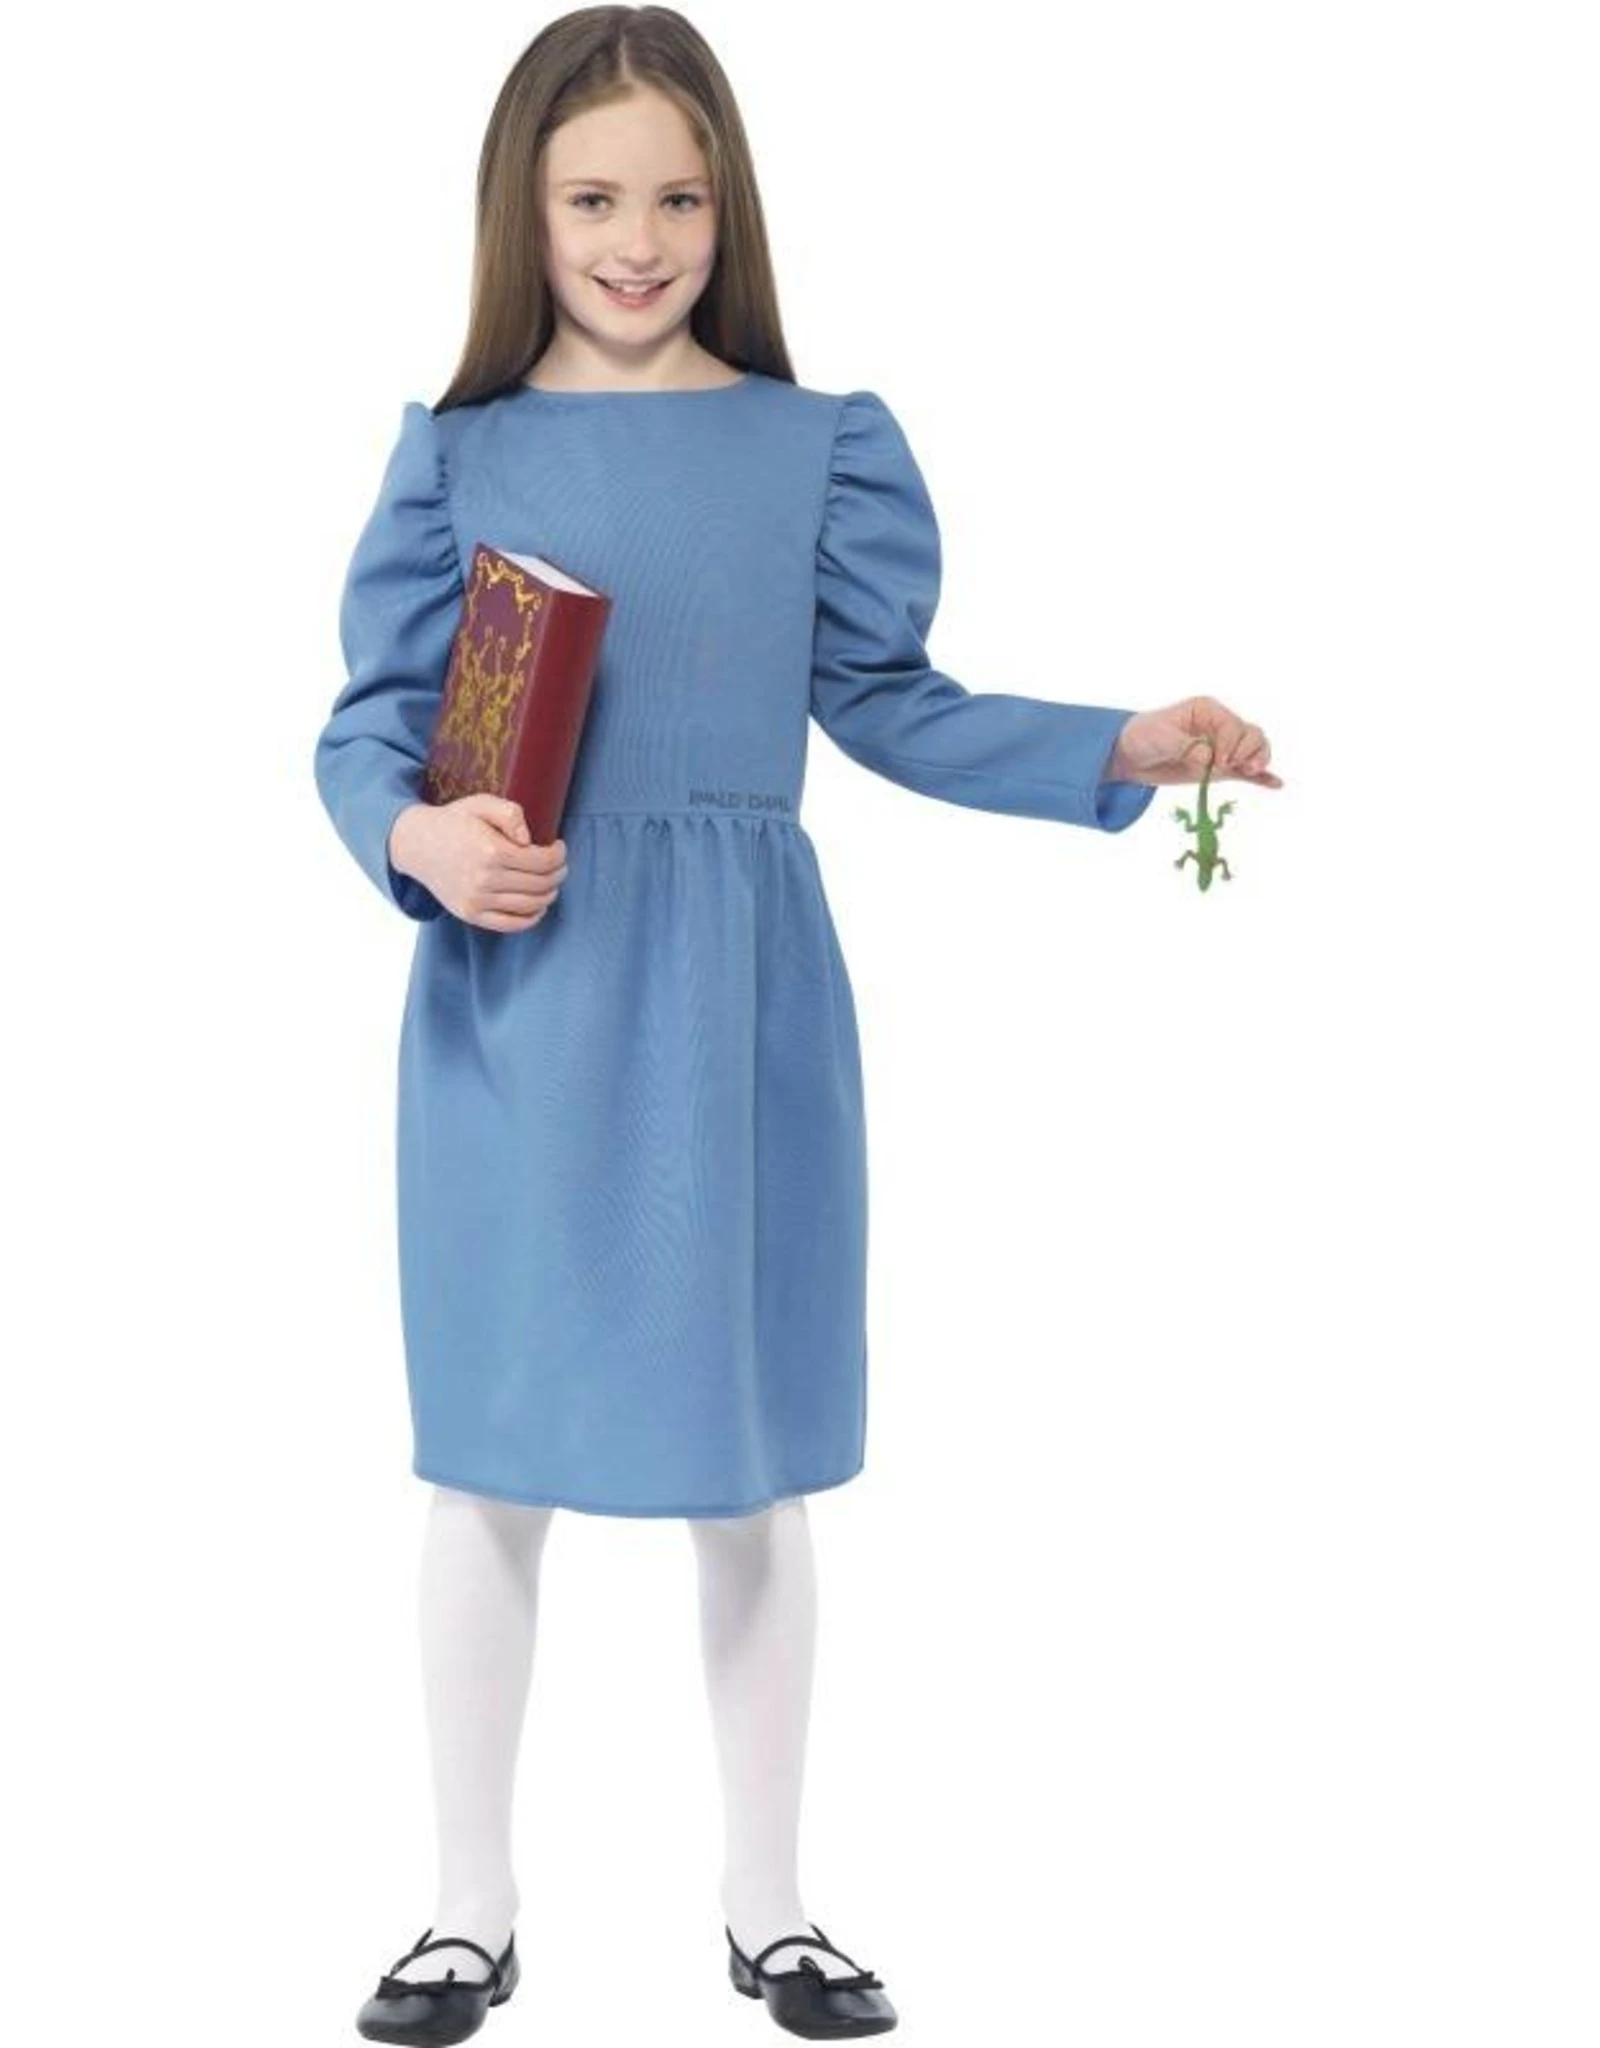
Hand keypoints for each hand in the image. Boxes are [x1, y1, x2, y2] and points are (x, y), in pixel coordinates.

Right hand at [389, 794, 568, 930]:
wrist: (418, 845)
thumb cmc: (454, 822)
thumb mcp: (480, 804)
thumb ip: (509, 813)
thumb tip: (529, 840)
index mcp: (491, 851)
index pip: (542, 861)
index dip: (558, 855)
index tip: (559, 847)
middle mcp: (484, 879)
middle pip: (540, 884)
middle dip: (557, 874)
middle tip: (559, 865)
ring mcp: (477, 900)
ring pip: (530, 905)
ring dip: (549, 894)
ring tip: (550, 883)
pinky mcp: (471, 914)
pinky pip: (511, 924)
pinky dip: (531, 918)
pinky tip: (538, 906)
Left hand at [1110, 697, 1282, 788]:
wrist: (1130, 755)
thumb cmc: (1143, 737)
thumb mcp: (1162, 738)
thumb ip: (1188, 748)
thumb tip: (1209, 761)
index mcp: (1208, 711)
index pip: (1233, 725)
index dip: (1230, 744)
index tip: (1218, 761)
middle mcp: (1220, 726)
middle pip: (1251, 734)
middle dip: (1248, 751)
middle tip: (1230, 766)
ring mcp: (1223, 747)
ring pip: (1254, 750)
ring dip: (1258, 760)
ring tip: (1249, 771)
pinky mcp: (1220, 768)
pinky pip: (1246, 772)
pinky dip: (1261, 777)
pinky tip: (1276, 784)